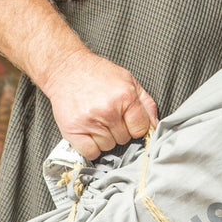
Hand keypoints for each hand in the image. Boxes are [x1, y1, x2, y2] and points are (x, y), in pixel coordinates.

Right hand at [42, 48, 158, 160]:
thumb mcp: (128, 80)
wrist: (65, 68)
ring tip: (95, 120)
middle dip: (118, 130)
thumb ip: (145, 103)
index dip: (134, 126)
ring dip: (103, 138)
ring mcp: (90, 121)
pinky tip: (88, 132)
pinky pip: (90, 153)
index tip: (125, 119)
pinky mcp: (72, 130)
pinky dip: (90, 147)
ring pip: (108, 147)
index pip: (140, 129)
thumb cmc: (97, 74)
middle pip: (124, 139)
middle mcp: (108, 110)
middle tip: (106, 115)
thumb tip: (155, 125)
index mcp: (125, 97)